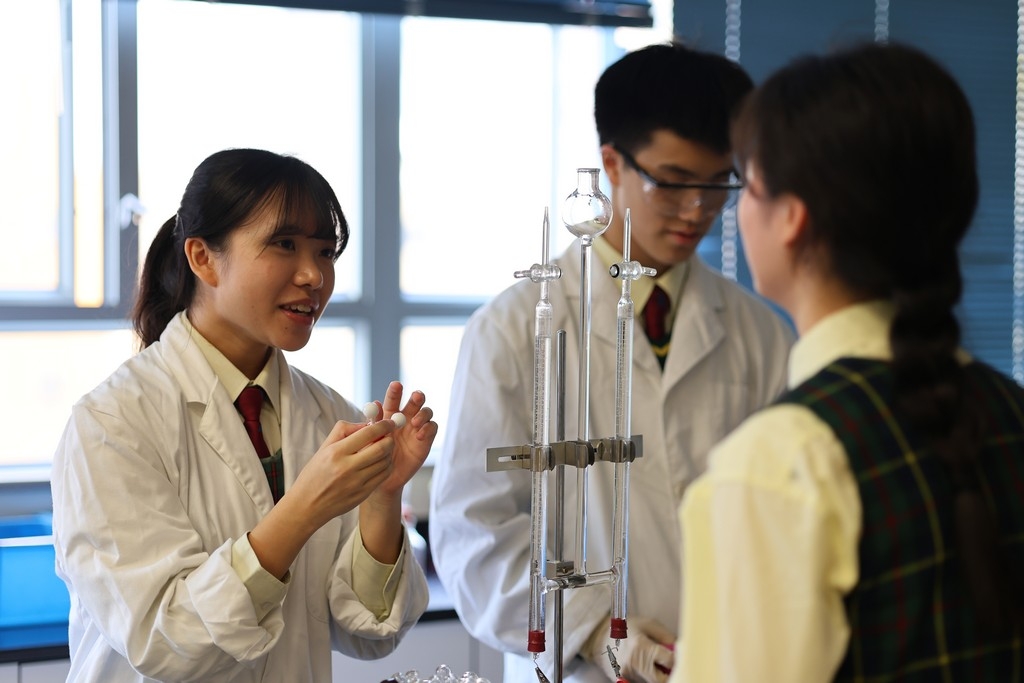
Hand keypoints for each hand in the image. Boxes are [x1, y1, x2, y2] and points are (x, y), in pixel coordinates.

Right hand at [288, 417, 398, 528]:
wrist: (307, 505)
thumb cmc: (315, 474)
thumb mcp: (324, 448)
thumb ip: (344, 431)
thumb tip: (366, 423)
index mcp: (336, 453)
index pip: (367, 434)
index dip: (383, 425)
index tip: (388, 422)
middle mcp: (347, 468)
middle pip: (381, 448)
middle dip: (389, 439)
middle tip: (389, 435)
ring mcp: (356, 483)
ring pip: (385, 462)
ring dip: (389, 452)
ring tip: (384, 448)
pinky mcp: (362, 494)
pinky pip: (383, 476)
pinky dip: (386, 466)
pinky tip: (381, 462)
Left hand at [365, 380, 437, 498]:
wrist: (383, 477)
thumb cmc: (374, 456)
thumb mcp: (372, 438)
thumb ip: (375, 422)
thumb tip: (375, 403)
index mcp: (390, 415)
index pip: (394, 399)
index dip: (395, 391)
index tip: (396, 385)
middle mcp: (406, 418)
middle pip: (415, 401)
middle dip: (416, 397)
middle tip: (415, 397)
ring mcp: (417, 428)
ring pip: (426, 412)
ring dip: (422, 414)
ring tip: (414, 422)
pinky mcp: (426, 439)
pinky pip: (432, 427)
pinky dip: (427, 428)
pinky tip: (419, 435)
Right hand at [584, 616, 674, 682]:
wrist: (599, 637)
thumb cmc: (626, 628)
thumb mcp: (648, 624)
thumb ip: (666, 636)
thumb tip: (680, 649)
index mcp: (642, 647)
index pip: (670, 661)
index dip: (676, 659)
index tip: (677, 655)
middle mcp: (635, 664)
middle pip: (662, 680)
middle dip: (668, 674)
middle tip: (667, 665)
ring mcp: (628, 675)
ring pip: (651, 682)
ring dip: (656, 675)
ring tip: (651, 661)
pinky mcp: (622, 681)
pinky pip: (641, 682)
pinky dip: (646, 676)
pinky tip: (643, 666)